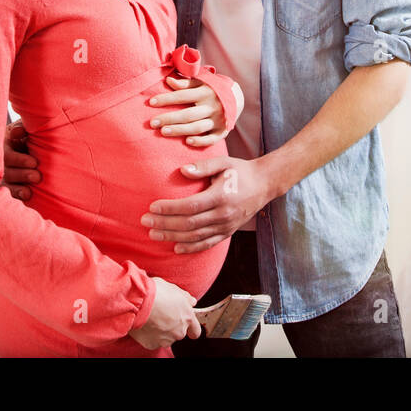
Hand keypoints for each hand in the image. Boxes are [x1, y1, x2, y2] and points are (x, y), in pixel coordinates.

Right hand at [2, 118, 40, 199]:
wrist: (32, 146)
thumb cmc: (28, 136)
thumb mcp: (24, 130)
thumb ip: (22, 129)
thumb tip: (17, 132)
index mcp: (4, 147)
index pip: (8, 156)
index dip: (19, 160)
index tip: (34, 163)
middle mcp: (1, 163)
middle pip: (8, 172)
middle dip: (23, 175)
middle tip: (37, 177)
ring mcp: (4, 177)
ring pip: (8, 185)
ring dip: (19, 188)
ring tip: (30, 190)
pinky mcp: (8, 188)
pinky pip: (10, 194)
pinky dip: (17, 195)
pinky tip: (27, 196)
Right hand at [128, 277, 200, 349]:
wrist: (138, 301)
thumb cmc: (156, 293)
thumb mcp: (175, 289)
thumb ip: (186, 298)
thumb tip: (191, 302)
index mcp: (187, 318)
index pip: (195, 331)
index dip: (191, 328)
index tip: (186, 325)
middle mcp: (179, 331)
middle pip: (179, 333)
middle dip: (173, 326)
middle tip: (162, 315)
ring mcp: (166, 339)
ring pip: (166, 338)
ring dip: (161, 331)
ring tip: (152, 318)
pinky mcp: (152, 344)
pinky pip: (153, 341)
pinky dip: (150, 335)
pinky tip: (145, 324)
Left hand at [141, 155, 273, 252]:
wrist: (265, 184)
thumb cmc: (241, 170)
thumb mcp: (223, 162)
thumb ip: (202, 167)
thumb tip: (182, 171)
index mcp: (220, 197)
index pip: (190, 206)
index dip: (169, 209)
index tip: (152, 207)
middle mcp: (223, 215)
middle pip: (189, 224)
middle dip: (165, 224)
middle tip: (145, 222)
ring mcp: (226, 226)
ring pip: (195, 236)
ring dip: (173, 237)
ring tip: (153, 235)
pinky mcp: (228, 232)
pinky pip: (208, 243)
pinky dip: (191, 248)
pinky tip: (176, 247)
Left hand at [147, 76, 243, 147]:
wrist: (236, 97)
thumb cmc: (211, 88)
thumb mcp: (201, 82)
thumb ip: (185, 83)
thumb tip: (168, 81)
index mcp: (205, 92)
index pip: (182, 95)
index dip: (166, 99)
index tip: (151, 102)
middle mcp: (212, 106)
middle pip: (188, 114)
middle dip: (169, 118)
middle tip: (152, 123)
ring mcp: (218, 120)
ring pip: (197, 127)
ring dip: (180, 130)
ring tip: (163, 132)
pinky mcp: (222, 131)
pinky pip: (211, 139)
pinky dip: (200, 141)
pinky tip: (187, 142)